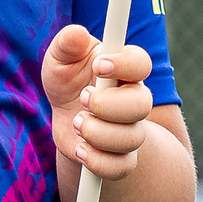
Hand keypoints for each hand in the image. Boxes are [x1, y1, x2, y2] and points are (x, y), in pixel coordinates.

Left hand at [42, 27, 154, 181]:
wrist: (66, 117)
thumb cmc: (69, 80)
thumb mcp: (60, 59)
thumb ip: (67, 45)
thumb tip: (76, 34)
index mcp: (125, 70)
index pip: (141, 63)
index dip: (124, 64)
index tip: (99, 66)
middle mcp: (134, 99)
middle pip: (141, 104)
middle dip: (106, 105)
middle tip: (83, 99)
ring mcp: (131, 130)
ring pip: (131, 138)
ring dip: (97, 133)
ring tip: (77, 123)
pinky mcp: (121, 157)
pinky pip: (121, 167)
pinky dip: (96, 161)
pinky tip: (80, 149)